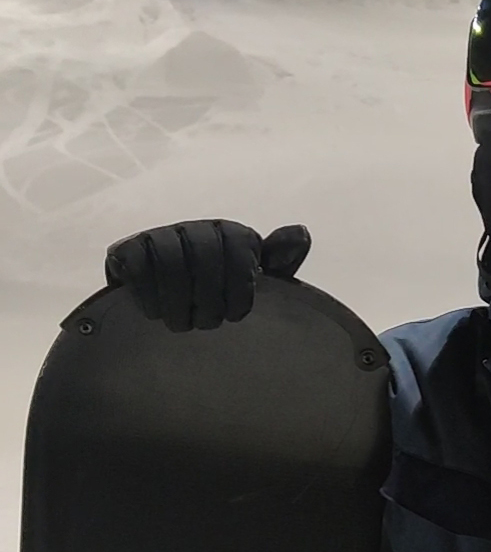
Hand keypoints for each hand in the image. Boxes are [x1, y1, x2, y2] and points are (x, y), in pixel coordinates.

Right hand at [104, 219, 310, 331]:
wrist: (164, 307)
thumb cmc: (218, 296)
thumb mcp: (254, 280)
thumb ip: (279, 260)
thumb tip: (302, 232)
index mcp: (230, 233)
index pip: (241, 248)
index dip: (240, 288)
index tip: (236, 315)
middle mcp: (196, 228)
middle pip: (205, 256)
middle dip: (208, 299)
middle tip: (207, 324)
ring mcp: (159, 235)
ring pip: (171, 263)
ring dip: (178, 303)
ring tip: (182, 324)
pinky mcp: (127, 249)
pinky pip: (139, 268)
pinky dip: (151, 296)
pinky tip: (157, 313)